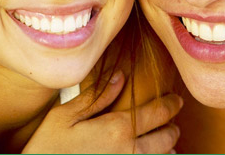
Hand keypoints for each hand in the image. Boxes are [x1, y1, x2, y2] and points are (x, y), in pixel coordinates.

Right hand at [23, 70, 182, 153]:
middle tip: (172, 123)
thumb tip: (119, 77)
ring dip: (168, 149)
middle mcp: (130, 151)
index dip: (171, 105)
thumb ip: (96, 97)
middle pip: (166, 138)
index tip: (177, 100)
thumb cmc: (47, 147)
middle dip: (172, 128)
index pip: (156, 113)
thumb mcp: (64, 116)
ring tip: (167, 143)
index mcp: (116, 128)